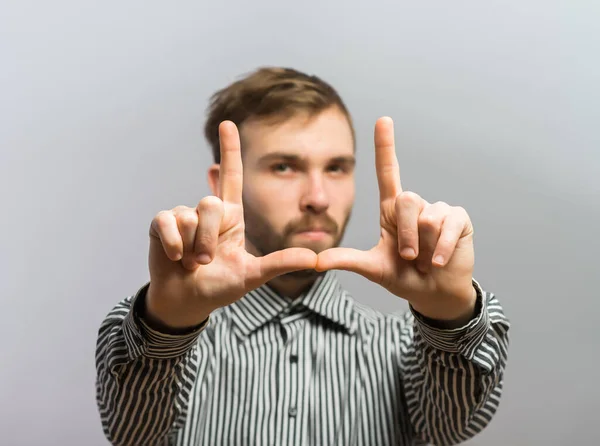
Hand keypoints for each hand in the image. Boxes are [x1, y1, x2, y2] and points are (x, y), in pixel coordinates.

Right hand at [146, 121, 317, 328]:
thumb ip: (280, 264)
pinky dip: (173, 244)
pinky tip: (175, 258)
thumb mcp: (252, 275)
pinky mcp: (161, 224)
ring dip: (192, 247)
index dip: (229, 149)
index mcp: (231, 216)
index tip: (228, 123)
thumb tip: (315, 259)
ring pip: (189, 217)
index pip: (232, 176)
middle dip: (209, 239)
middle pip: (210, 203)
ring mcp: (183, 216)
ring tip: (191, 263)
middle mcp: (207, 211)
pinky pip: (167, 222)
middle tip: (206, 262)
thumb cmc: (220, 286)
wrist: (188, 302)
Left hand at [316, 117, 476, 322]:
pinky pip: (449, 226)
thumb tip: (316, 262)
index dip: (385, 146)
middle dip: (406, 235)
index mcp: (392, 210)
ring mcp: (439, 211)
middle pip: (407, 199)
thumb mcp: (373, 268)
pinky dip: (442, 249)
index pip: (388, 172)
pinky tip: (441, 262)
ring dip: (425, 246)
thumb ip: (347, 261)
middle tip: (410, 259)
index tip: (383, 120)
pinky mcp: (459, 219)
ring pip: (428, 216)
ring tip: (428, 260)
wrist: (434, 293)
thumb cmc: (403, 277)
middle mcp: (415, 205)